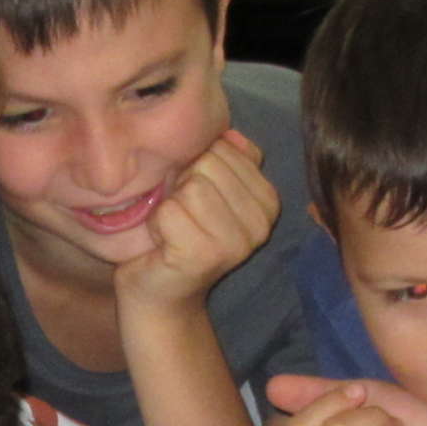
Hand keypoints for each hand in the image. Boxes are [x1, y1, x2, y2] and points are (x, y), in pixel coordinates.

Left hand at [116, 127, 276, 311]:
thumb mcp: (211, 189)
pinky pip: (170, 211)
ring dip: (169, 205)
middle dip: (182, 183)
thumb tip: (230, 134)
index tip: (195, 199)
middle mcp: (261, 224)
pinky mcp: (205, 255)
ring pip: (190, 187)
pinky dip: (157, 224)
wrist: (160, 291)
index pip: (225, 148)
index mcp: (268, 201)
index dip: (197, 167)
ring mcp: (236, 242)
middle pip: (207, 163)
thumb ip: (229, 158)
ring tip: (174, 228)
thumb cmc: (181, 234)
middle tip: (182, 215)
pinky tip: (163, 242)